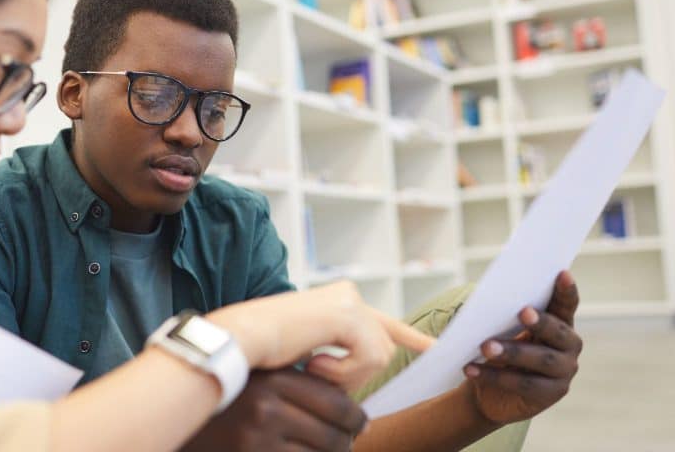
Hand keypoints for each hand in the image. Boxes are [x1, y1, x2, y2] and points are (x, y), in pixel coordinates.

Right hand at [179, 368, 366, 451]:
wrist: (181, 424)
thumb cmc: (228, 400)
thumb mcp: (259, 378)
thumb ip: (297, 381)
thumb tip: (350, 402)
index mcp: (272, 379)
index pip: (336, 403)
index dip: (355, 417)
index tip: (358, 423)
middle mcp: (266, 409)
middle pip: (333, 435)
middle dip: (346, 443)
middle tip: (345, 442)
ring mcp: (257, 441)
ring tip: (329, 451)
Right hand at [207, 281, 433, 390]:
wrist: (240, 341)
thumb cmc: (263, 353)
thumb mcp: (307, 356)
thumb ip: (337, 358)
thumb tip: (363, 379)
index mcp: (337, 303)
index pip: (383, 321)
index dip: (410, 336)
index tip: (434, 349)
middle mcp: (347, 296)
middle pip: (383, 348)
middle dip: (358, 374)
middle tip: (320, 375)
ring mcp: (349, 301)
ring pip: (379, 355)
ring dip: (348, 375)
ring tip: (314, 368)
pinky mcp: (347, 313)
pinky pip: (369, 357)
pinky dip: (344, 371)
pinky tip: (315, 363)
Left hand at [461, 271, 582, 424]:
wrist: (490, 390)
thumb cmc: (499, 348)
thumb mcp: (498, 328)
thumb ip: (498, 314)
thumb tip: (480, 303)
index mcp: (559, 322)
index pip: (566, 304)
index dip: (566, 290)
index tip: (561, 273)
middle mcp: (569, 346)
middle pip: (558, 332)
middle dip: (541, 322)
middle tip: (522, 312)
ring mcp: (563, 371)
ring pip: (540, 359)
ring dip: (512, 351)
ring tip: (485, 346)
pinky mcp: (550, 394)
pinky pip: (523, 384)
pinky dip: (495, 376)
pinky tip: (470, 368)